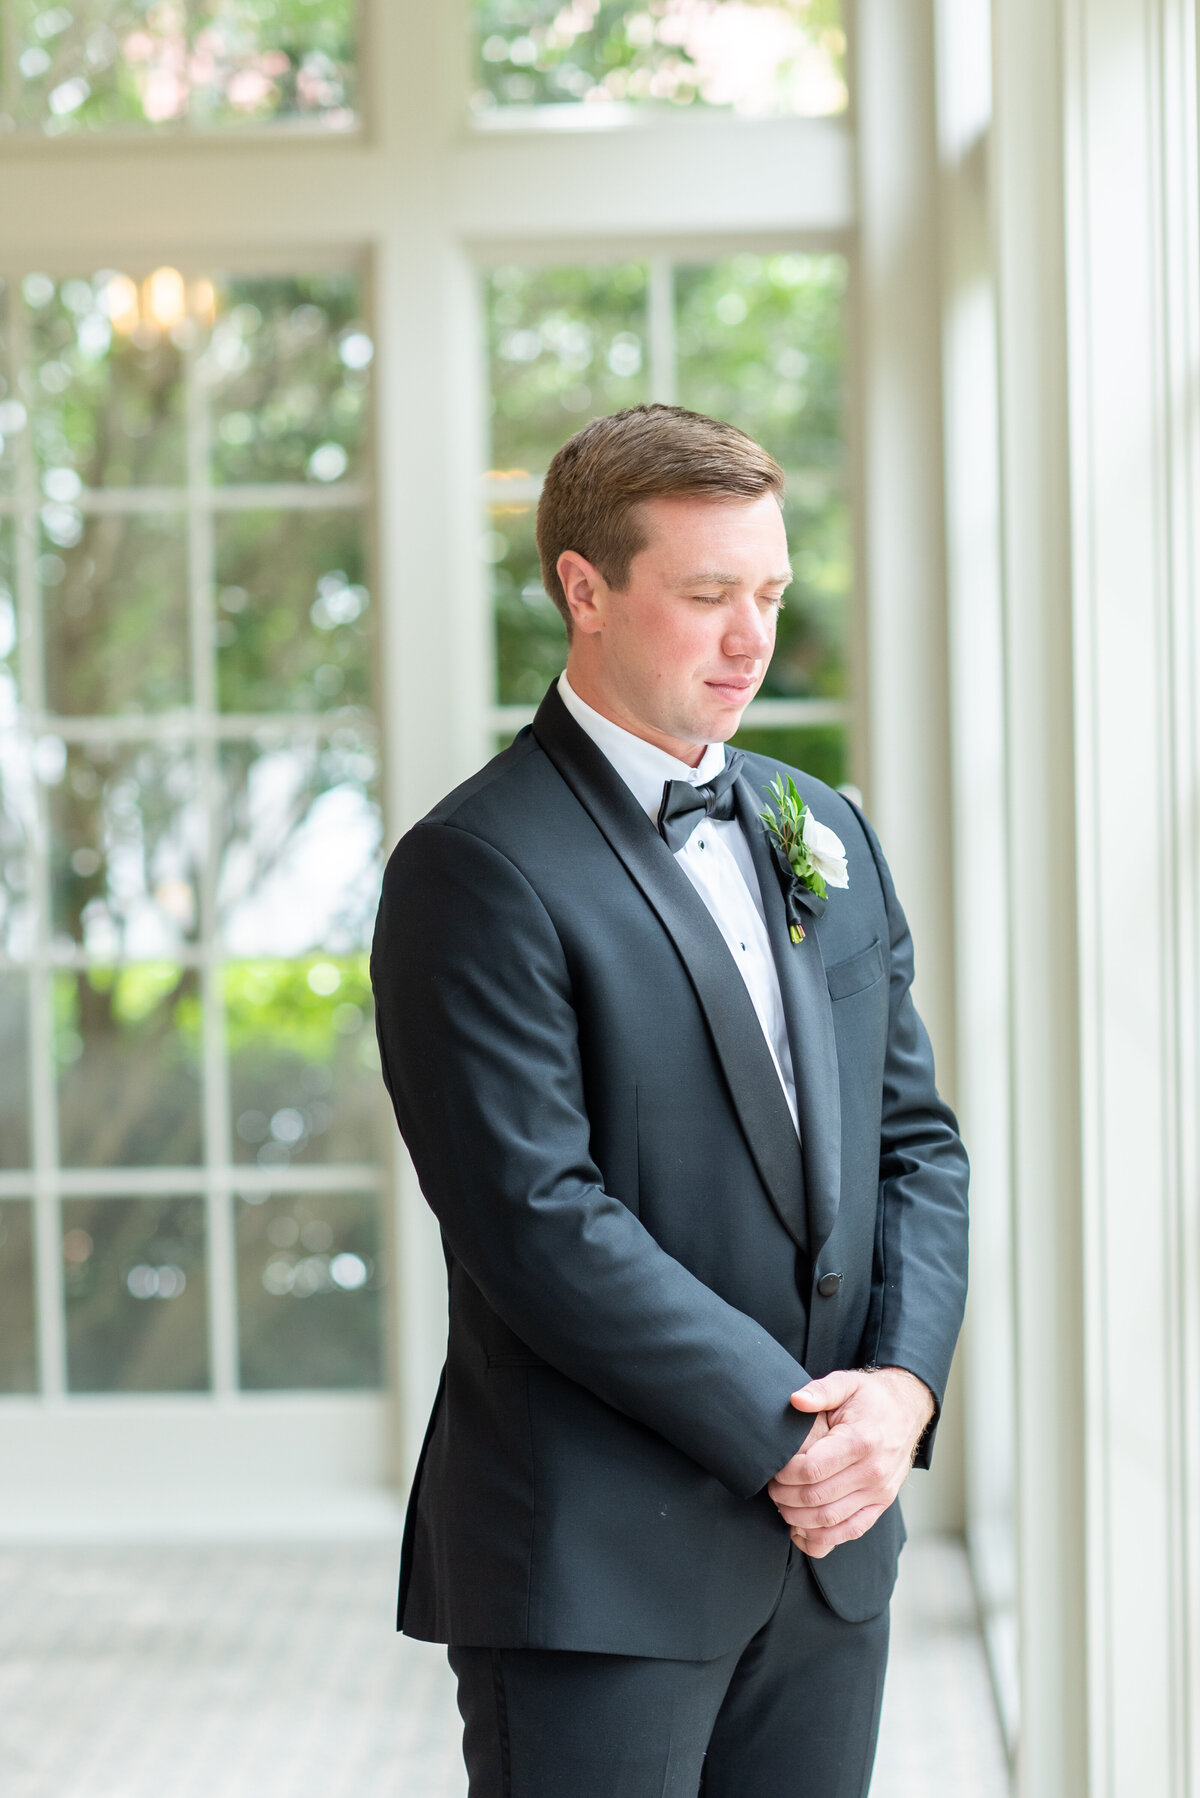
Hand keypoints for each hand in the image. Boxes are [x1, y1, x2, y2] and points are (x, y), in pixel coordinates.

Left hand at [767, 1367, 933, 1558]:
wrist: (908, 1411)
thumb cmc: (871, 1398)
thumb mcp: (846, 1384)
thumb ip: (820, 1390)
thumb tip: (795, 1400)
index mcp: (861, 1441)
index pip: (812, 1470)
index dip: (785, 1474)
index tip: (773, 1468)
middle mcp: (873, 1471)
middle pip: (817, 1498)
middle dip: (785, 1497)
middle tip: (771, 1488)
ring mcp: (880, 1492)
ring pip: (830, 1520)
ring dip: (799, 1519)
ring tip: (782, 1505)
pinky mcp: (882, 1505)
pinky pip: (850, 1532)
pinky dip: (823, 1537)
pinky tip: (802, 1530)